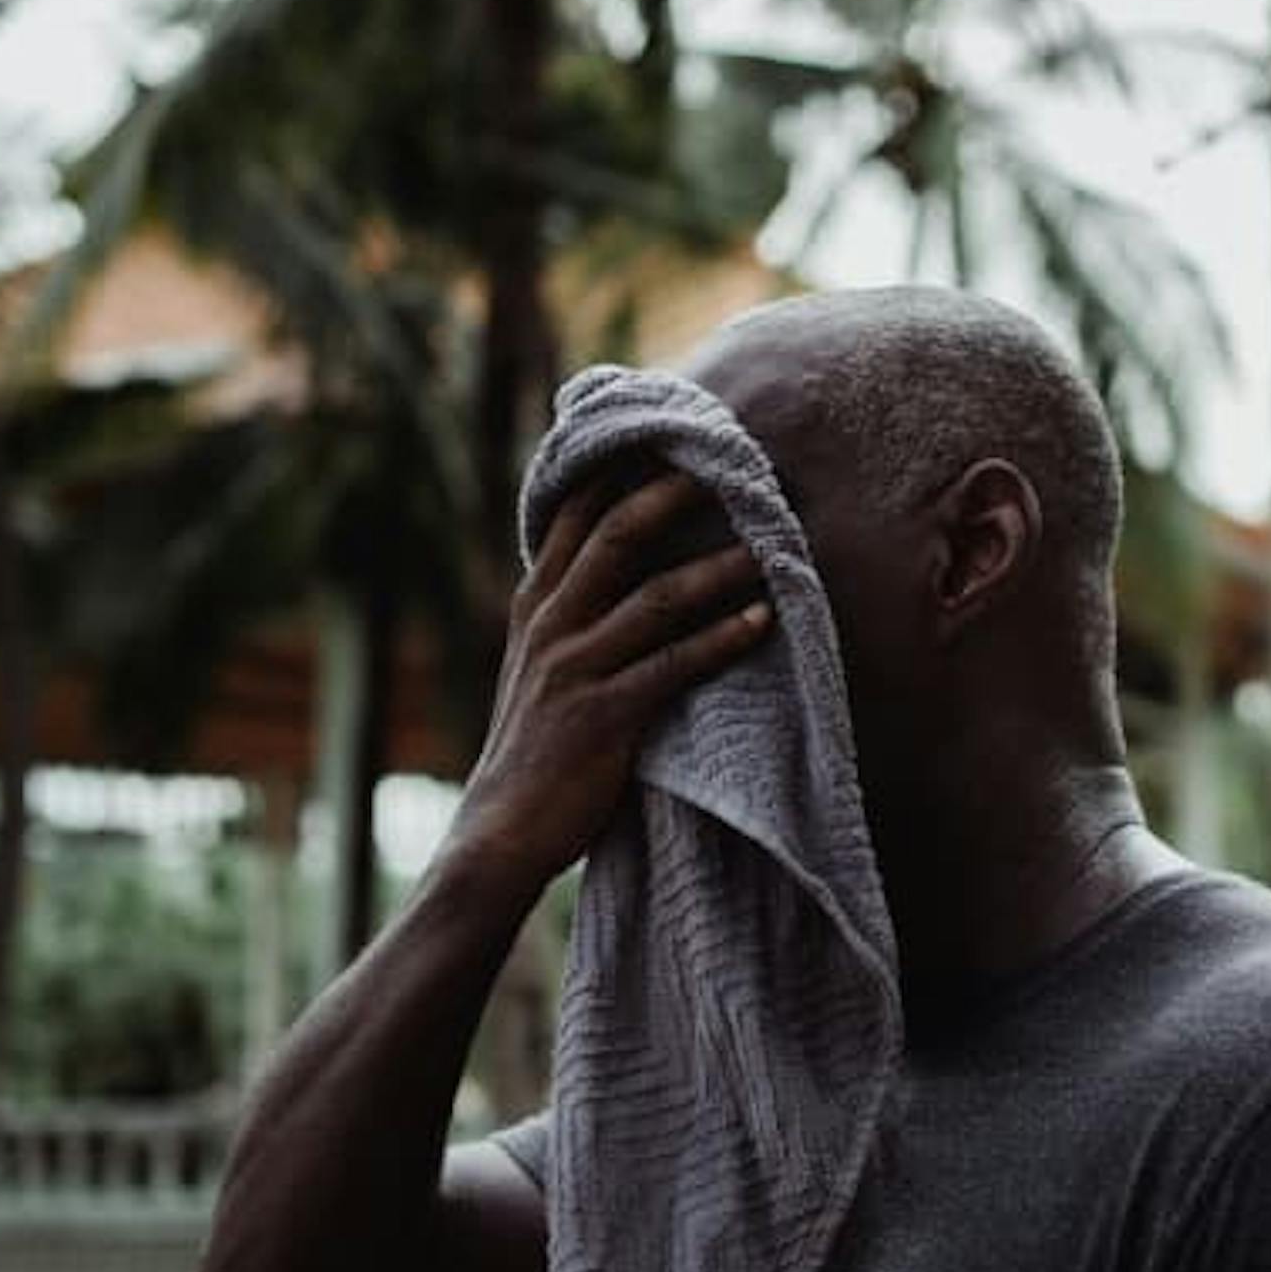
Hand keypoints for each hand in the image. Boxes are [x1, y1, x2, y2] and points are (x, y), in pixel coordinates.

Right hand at [441, 471, 771, 893]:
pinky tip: (763, 621)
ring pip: (655, 596)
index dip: (621, 471)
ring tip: (770, 549)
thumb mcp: (536, 669)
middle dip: (673, 496)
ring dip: (718, 569)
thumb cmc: (532, 751)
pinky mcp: (603, 715)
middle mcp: (549, 626)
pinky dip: (723, 639)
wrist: (500, 832)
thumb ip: (569, 617)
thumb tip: (616, 571)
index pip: (573, 515)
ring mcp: (574, 668)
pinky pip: (674, 665)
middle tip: (729, 468)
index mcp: (534, 607)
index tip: (671, 438)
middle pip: (615, 536)